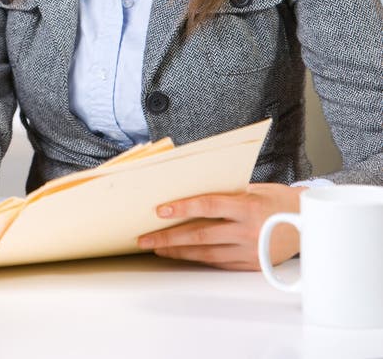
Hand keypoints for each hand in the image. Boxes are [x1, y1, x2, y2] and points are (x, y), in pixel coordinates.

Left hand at [137, 183, 305, 270]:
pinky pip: (218, 262)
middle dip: (169, 237)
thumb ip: (225, 193)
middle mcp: (246, 230)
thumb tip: (191, 192)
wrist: (308, 223)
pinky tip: (182, 256)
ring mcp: (248, 250)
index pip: (208, 205)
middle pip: (200, 234)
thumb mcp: (253, 189)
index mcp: (246, 206)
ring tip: (157, 249)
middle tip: (145, 238)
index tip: (160, 210)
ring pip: (205, 252)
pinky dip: (197, 259)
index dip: (182, 208)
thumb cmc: (277, 199)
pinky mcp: (249, 265)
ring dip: (178, 251)